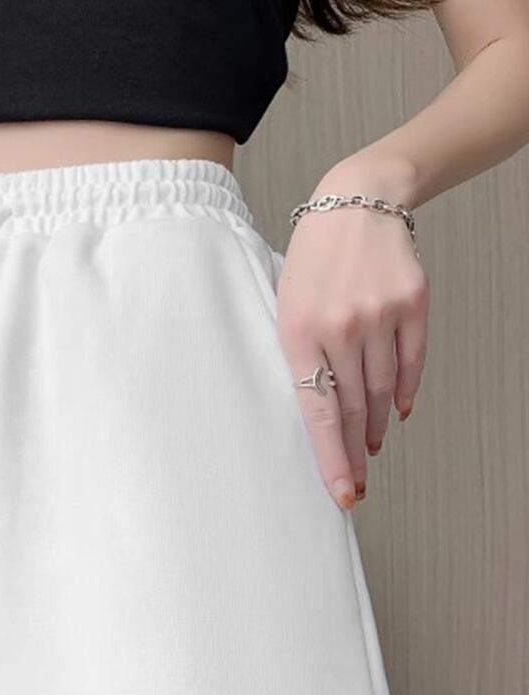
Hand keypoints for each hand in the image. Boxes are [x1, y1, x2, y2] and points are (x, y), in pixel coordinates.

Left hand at [275, 159, 427, 507]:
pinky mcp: (412, 304)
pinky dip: (404, 394)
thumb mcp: (285, 305)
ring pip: (382, 391)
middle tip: (355, 484)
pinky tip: (395, 412)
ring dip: (375, 426)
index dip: (330, 457)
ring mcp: (380, 315)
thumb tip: (317, 415)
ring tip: (368, 446)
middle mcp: (341, 326)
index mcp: (298, 331)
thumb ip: (299, 357)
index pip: (317, 411)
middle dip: (352, 454)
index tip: (341, 492)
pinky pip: (411, 364)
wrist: (358, 199)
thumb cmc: (313, 259)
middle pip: (353, 409)